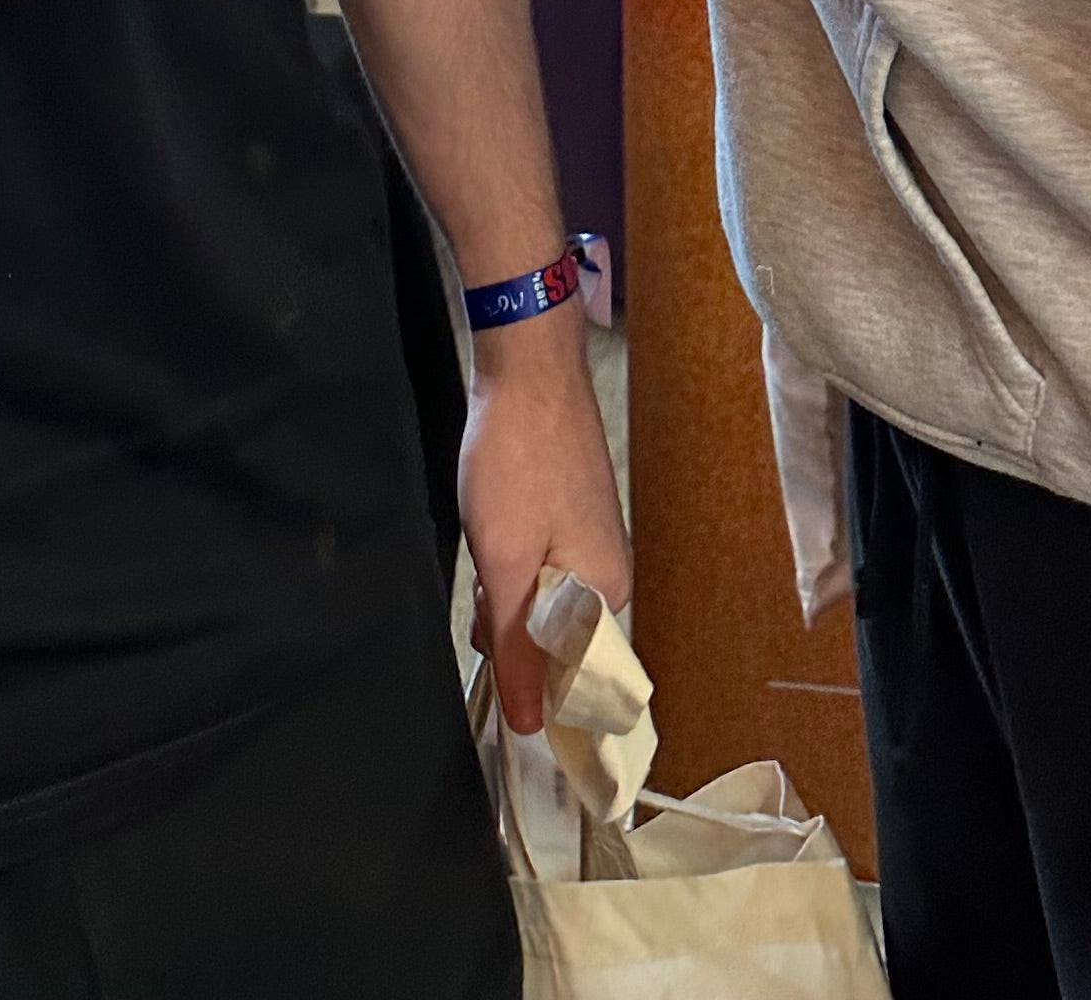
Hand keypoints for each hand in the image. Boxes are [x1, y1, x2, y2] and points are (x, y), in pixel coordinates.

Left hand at [458, 319, 630, 734]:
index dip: (537, 696)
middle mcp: (608, 573)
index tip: (499, 691)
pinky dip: (507, 568)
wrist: (525, 365)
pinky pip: (537, 570)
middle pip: (555, 645)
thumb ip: (516, 648)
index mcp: (607, 592)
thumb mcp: (506, 564)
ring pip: (539, 606)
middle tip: (483, 600)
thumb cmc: (519, 460)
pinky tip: (488, 538)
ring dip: (504, 600)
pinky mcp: (567, 517)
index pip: (580, 682)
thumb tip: (529, 725)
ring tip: (486, 551)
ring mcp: (588, 542)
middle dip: (510, 639)